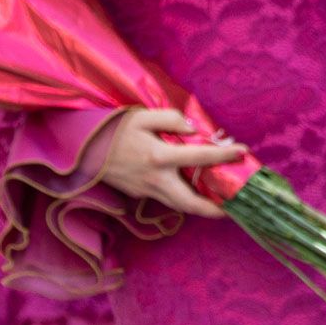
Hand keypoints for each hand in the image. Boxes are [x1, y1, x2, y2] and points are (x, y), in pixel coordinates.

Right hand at [102, 108, 244, 217]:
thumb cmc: (114, 130)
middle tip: (233, 207)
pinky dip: (182, 198)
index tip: (243, 152)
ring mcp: (146, 190)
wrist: (82, 150)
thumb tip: (193, 130)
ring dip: (199, 207)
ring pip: (178, 205)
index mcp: (160, 156)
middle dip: (214, 209)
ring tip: (219, 203)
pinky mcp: (138, 194)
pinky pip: (166, 199)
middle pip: (190, 202)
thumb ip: (171, 119)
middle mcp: (155, 179)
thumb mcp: (143, 116)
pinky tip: (192, 190)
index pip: (200, 157)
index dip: (224, 155)